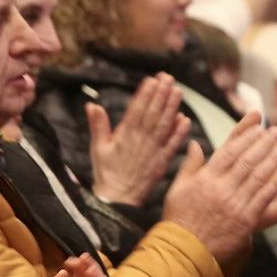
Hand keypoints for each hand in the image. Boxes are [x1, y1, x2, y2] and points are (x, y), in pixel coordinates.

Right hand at [88, 74, 189, 205]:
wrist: (117, 199)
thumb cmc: (106, 173)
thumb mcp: (97, 148)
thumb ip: (98, 125)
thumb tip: (92, 105)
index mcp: (124, 136)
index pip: (137, 110)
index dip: (145, 94)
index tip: (151, 80)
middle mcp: (140, 141)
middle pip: (153, 114)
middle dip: (161, 94)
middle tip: (168, 78)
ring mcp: (153, 151)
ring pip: (164, 125)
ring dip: (172, 107)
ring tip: (178, 91)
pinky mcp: (161, 162)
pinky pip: (172, 145)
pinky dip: (179, 132)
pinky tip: (185, 119)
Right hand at [162, 115, 276, 262]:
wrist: (185, 251)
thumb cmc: (179, 219)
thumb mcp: (178, 188)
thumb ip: (190, 165)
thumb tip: (194, 144)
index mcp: (205, 179)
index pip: (229, 152)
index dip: (246, 137)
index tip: (258, 127)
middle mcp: (221, 189)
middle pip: (248, 161)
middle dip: (265, 144)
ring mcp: (235, 204)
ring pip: (259, 176)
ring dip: (275, 159)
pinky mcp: (246, 219)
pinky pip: (265, 196)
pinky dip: (276, 182)